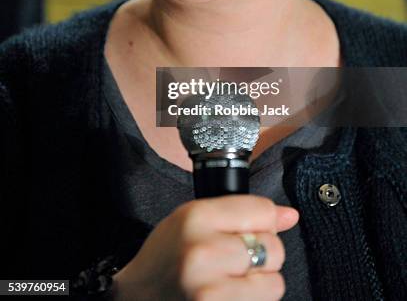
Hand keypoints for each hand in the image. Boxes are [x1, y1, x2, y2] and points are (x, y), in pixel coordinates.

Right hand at [113, 195, 298, 300]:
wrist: (135, 299)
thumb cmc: (166, 257)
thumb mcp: (192, 220)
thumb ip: (241, 213)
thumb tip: (290, 215)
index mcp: (196, 217)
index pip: (262, 210)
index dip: (262, 220)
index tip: (248, 229)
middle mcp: (203, 252)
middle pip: (273, 247)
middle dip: (261, 254)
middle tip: (233, 260)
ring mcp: (209, 291)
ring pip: (274, 283)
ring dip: (259, 284)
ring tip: (230, 282)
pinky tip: (228, 297)